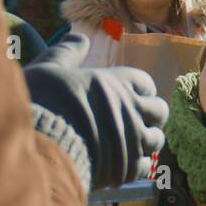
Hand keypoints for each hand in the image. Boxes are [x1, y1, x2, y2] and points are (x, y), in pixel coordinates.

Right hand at [24, 32, 168, 186]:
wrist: (45, 143)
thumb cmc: (45, 102)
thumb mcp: (50, 67)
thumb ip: (67, 52)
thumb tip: (80, 38)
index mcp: (118, 82)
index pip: (146, 83)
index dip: (139, 90)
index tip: (128, 96)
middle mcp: (133, 109)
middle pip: (160, 111)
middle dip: (150, 116)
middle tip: (133, 121)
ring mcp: (135, 139)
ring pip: (157, 140)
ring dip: (145, 141)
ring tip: (129, 145)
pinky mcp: (130, 167)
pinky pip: (147, 167)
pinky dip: (137, 166)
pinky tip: (122, 165)